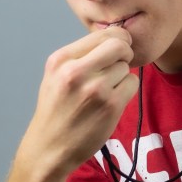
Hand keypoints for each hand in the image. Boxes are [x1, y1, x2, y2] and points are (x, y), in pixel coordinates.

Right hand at [17, 28, 138, 181]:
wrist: (49, 147)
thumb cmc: (56, 110)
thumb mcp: (56, 75)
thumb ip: (81, 56)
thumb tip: (116, 38)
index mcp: (61, 60)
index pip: (102, 34)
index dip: (116, 39)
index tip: (118, 48)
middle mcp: (76, 71)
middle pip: (119, 45)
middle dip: (125, 52)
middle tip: (120, 64)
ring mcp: (95, 89)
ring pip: (126, 66)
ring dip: (122, 75)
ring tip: (106, 90)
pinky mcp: (110, 105)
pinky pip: (132, 83)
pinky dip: (127, 90)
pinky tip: (112, 100)